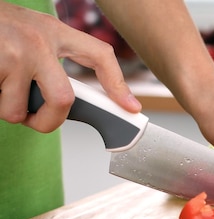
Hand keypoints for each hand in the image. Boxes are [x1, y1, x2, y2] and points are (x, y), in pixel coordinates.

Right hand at [0, 1, 139, 132]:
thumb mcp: (29, 37)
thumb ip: (50, 63)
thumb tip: (69, 105)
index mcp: (54, 32)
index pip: (99, 55)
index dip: (118, 84)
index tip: (131, 109)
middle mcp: (40, 40)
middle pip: (64, 101)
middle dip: (48, 122)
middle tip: (35, 119)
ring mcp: (18, 51)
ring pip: (22, 110)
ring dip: (9, 111)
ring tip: (0, 88)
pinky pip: (2, 105)